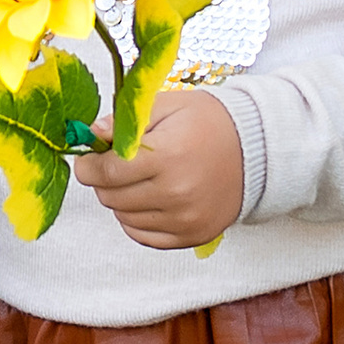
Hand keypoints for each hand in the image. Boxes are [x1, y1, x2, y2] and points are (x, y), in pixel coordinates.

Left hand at [72, 89, 243, 249]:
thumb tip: (91, 134)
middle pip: (112, 197)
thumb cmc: (209, 122)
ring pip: (124, 218)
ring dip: (120, 200)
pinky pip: (145, 237)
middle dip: (103, 180)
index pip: (108, 172)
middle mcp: (176, 193)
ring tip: (135, 179)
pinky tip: (145, 200)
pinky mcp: (193, 236)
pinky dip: (136, 221)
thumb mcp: (166, 106)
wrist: (256, 149)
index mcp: (168, 156)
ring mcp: (186, 219)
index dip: (89, 166)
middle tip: (113, 165)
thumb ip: (126, 121)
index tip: (87, 160)